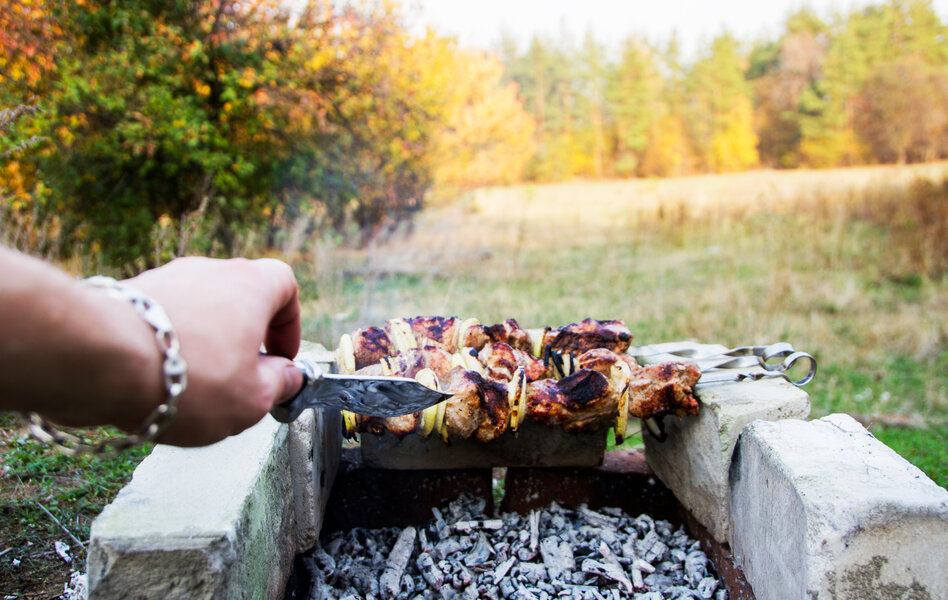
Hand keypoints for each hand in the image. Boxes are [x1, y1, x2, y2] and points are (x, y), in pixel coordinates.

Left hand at [126, 257, 303, 445]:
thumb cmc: (186, 378)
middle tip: (240, 376)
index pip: (285, 286)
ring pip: (198, 309)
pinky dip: (167, 345)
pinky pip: (162, 320)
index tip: (281, 356)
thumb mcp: (252, 400)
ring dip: (203, 342)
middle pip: (239, 298)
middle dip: (243, 337)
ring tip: (193, 384)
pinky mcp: (128, 295)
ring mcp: (165, 278)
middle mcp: (208, 270)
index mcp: (250, 285)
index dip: (288, 323)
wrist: (101, 360)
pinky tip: (158, 379)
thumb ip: (279, 385)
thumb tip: (286, 377)